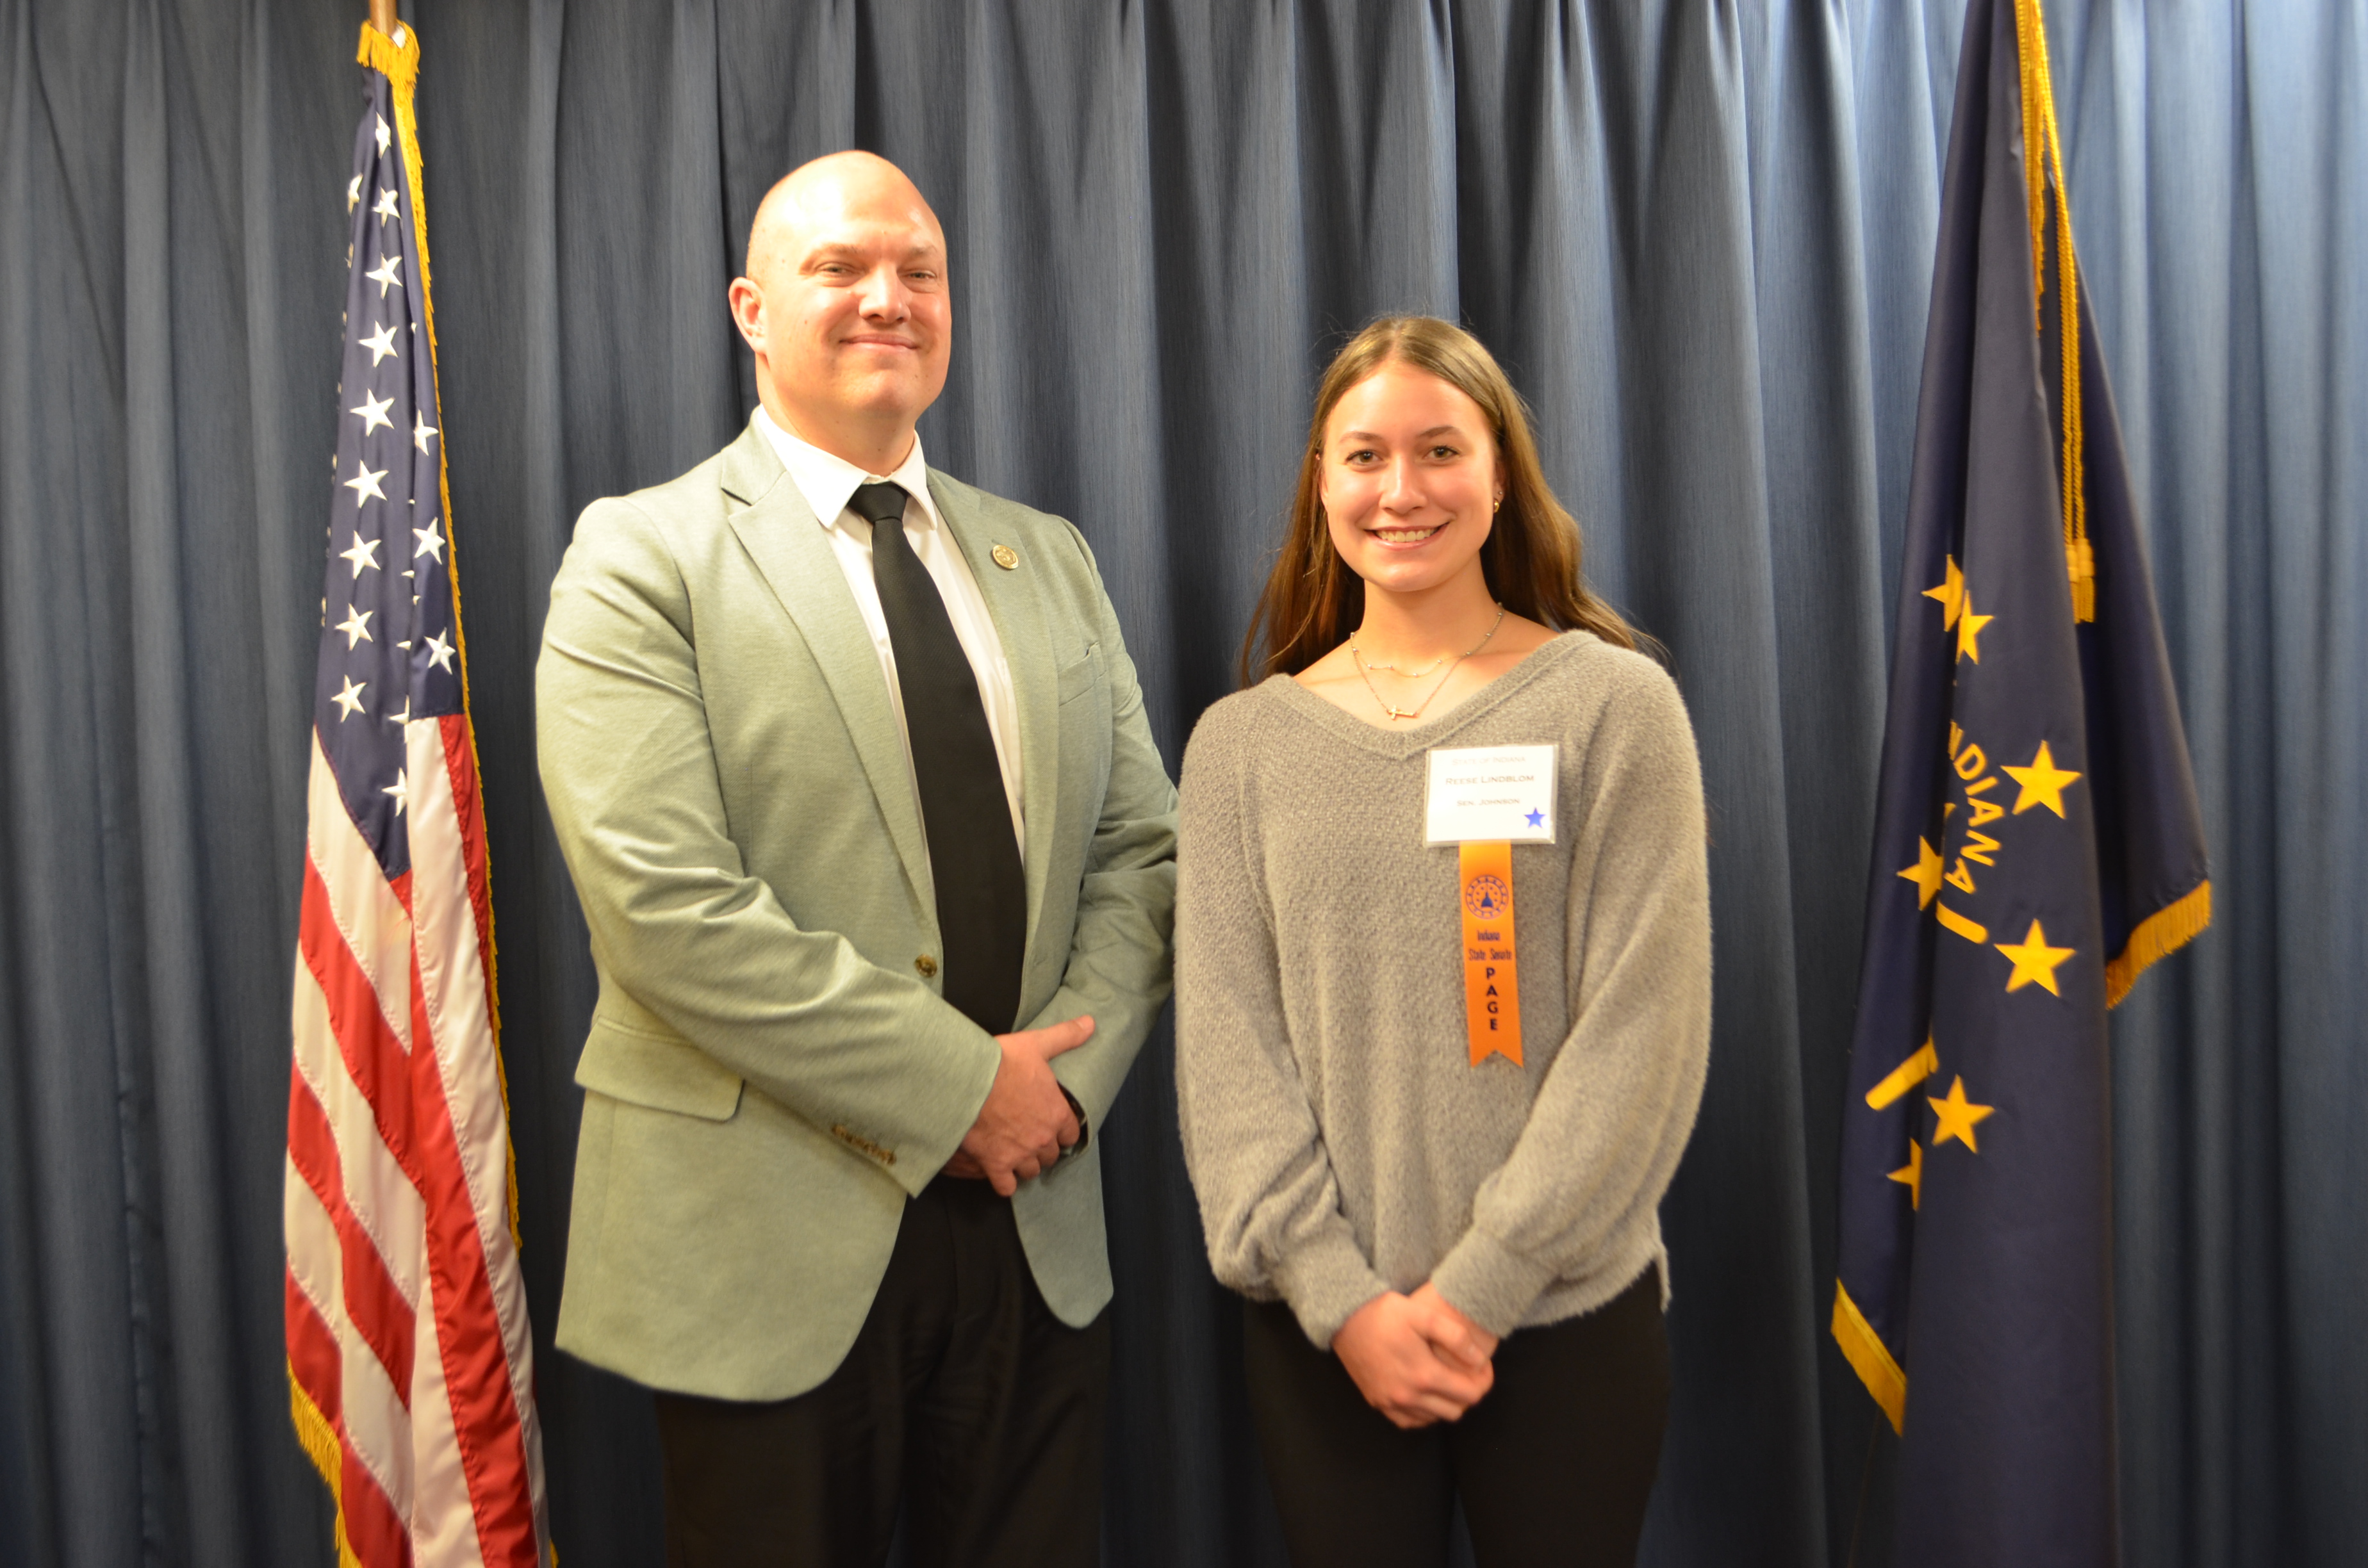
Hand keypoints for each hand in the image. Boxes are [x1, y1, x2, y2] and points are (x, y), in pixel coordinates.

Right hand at [949, 1016, 1092, 1194]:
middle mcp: (1042, 1138)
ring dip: (1026, 1165)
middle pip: (1051, 1155)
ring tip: (1017, 1156)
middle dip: (1044, 1149)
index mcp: (1055, 1113)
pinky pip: (1006, 1187)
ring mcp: (1019, 1154)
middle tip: (1032, 1140)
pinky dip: (1004, 1183)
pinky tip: (1000, 1173)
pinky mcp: (995, 1165)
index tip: (1055, 1128)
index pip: (1070, 1134)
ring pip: (1031, 1171)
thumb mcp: (1037, 1044)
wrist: (965, 1082)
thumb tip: (1090, 1023)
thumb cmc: (1001, 1063)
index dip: (1063, 1131)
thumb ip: (1066, 1036)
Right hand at [1332, 1291, 1494, 1428]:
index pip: (1471, 1394)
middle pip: (1456, 1410)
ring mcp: (1391, 1403)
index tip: (1482, 1366)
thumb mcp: (1423, 1314)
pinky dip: (1423, 1412)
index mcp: (1424, 1375)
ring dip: (1445, 1403)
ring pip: (1434, 1418)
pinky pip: (1411, 1422)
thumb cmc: (1384, 1314)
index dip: (1483, 1380)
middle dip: (1467, 1393)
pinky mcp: (1378, 1403)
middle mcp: (1408, 1396)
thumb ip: (1456, 1337)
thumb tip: (1479, 1360)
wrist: (1344, 1319)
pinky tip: (1424, 1392)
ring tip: (1445, 1379)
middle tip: (1465, 1371)